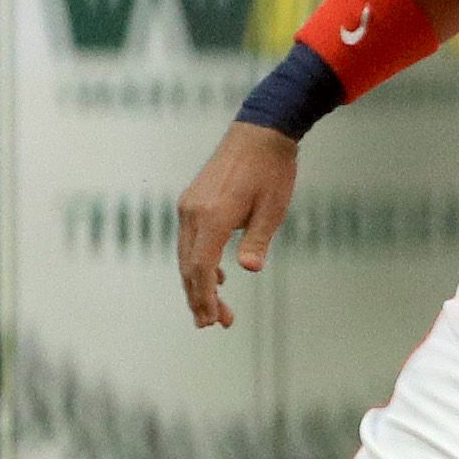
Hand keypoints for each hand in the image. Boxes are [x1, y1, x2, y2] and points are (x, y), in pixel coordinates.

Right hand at [176, 123, 299, 328]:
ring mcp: (189, 205)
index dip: (205, 297)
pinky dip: (198, 262)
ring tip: (215, 309)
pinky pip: (190, 240)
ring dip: (198, 283)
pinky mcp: (192, 200)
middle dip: (199, 298)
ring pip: (186, 255)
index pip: (201, 268)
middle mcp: (193, 212)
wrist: (260, 132)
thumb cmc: (272, 171)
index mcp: (212, 216)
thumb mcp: (272, 209)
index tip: (213, 320)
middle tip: (214, 325)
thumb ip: (257, 240)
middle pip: (189, 266)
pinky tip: (216, 276)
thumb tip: (249, 268)